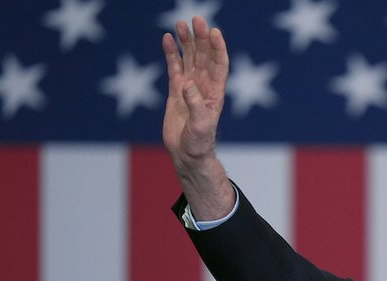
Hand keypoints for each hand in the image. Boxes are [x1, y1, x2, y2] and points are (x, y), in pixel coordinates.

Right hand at [162, 16, 233, 216]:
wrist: (188, 154)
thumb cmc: (199, 143)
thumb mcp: (201, 126)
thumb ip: (197, 105)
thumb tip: (189, 86)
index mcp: (215, 92)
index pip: (219, 64)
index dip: (217, 48)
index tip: (214, 32)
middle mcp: (204, 86)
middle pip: (204, 56)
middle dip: (200, 38)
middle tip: (195, 20)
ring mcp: (190, 86)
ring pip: (189, 58)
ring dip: (186, 41)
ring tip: (180, 23)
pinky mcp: (176, 91)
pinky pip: (173, 67)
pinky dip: (170, 53)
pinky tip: (166, 38)